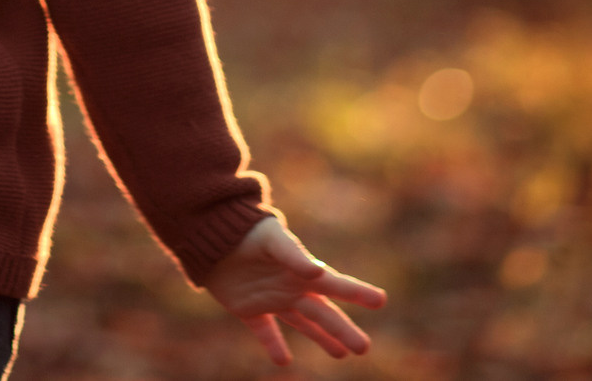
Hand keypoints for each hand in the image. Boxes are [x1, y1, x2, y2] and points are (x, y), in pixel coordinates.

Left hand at [204, 215, 385, 365]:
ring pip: (301, 323)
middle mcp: (291, 287)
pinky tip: (282, 361)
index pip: (335, 285)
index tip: (380, 300)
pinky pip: (264, 331)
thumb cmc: (246, 230)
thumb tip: (317, 272)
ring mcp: (271, 299)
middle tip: (364, 348)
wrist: (211, 234)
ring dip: (320, 339)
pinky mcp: (248, 308)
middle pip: (323, 313)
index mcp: (301, 270)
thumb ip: (293, 255)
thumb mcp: (271, 238)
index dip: (357, 292)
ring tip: (341, 354)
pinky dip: (273, 346)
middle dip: (343, 330)